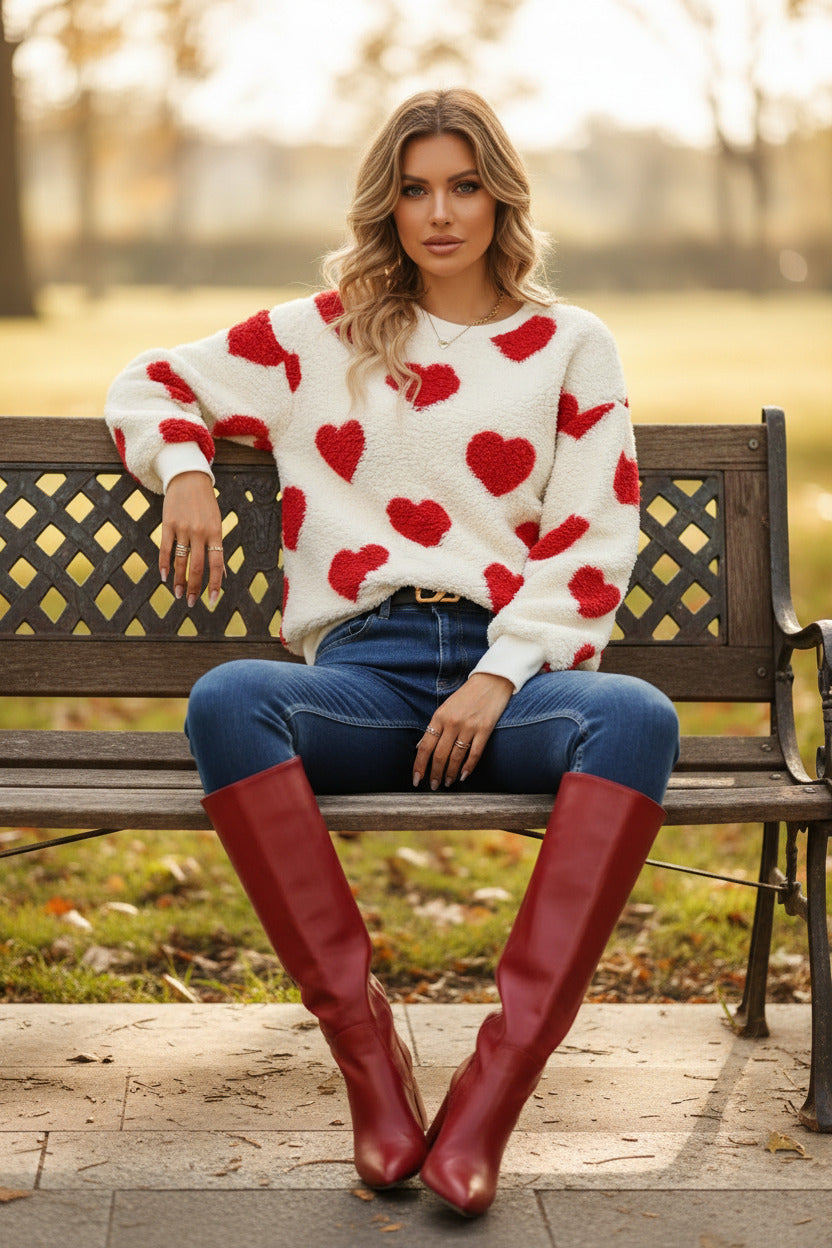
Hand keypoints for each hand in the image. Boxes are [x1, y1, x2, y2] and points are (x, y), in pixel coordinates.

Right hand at [160, 471, 224, 607]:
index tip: (211, 601)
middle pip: (197, 567)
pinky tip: (164, 576)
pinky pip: (165, 549)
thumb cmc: (206, 505)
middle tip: (192, 603)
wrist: (189, 479)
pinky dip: (164, 564)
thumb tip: (222, 574)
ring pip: (180, 561)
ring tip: (179, 594)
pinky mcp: (168, 524)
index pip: (217, 564)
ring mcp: (183, 528)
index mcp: (215, 532)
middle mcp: (200, 532)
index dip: (214, 584)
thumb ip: (216, 547)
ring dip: (179, 581)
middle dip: (195, 588)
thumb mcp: (216, 523)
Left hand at [413, 672, 513, 789]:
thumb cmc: (466, 696)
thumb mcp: (445, 708)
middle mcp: (452, 722)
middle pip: (439, 755)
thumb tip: (421, 747)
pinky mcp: (485, 729)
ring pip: (456, 757)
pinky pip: (475, 753)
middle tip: (433, 786)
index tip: (416, 779)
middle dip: (434, 774)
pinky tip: (464, 775)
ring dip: (450, 773)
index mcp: (439, 716)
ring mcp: (469, 726)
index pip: (425, 747)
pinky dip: (468, 767)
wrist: (491, 681)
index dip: (419, 765)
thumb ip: (434, 727)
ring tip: (447, 783)